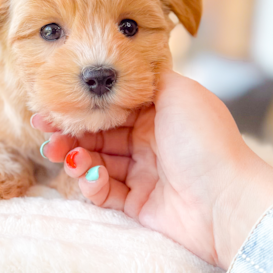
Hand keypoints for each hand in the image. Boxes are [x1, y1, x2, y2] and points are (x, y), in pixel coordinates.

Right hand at [34, 72, 272, 268]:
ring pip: (98, 162)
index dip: (85, 102)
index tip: (53, 99)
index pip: (113, 104)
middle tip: (45, 130)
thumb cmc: (205, 141)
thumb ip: (145, 77)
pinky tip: (90, 175)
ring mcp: (145, 173)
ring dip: (76, 156)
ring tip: (62, 154)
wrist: (226, 201)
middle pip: (101, 133)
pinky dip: (92, 184)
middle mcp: (152, 140)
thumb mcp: (178, 92)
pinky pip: (105, 192)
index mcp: (161, 111)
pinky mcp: (139, 205)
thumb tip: (120, 67)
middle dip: (71, 131)